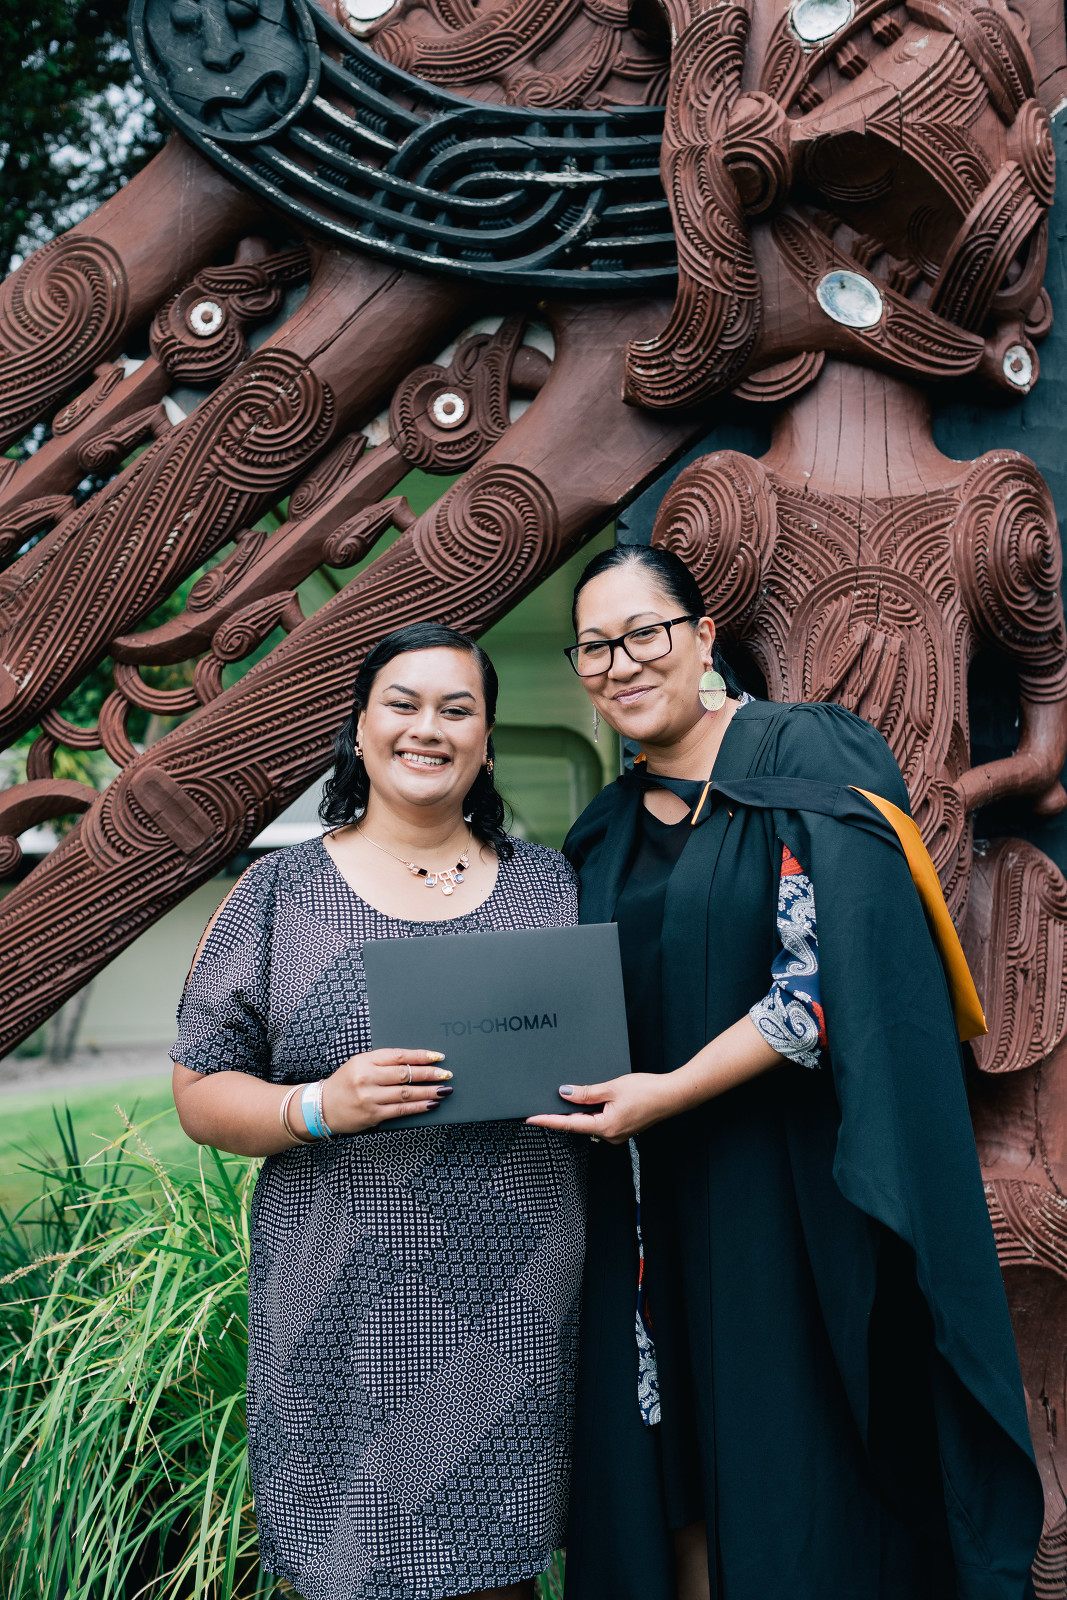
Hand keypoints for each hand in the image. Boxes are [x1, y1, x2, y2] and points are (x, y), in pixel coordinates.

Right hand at [319, 1048, 451, 1133]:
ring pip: (406, 1093)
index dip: (421, 1056)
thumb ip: (383, 1063)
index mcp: (365, 1061)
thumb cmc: (345, 1083)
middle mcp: (367, 1078)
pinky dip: (418, 1107)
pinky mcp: (372, 1115)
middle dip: (430, 1074)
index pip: (399, 1056)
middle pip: (405, 1074)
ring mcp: (370, 1097)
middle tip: (447, 1074)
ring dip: (428, 1092)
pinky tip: (431, 1104)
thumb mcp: (359, 1065)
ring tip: (444, 1090)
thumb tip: (415, 1064)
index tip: (438, 1056)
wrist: (321, 1107)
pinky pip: (401, 1110)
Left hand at [526, 1072, 679, 1144]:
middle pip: (578, 1125)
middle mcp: (610, 1136)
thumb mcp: (612, 1088)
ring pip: (590, 1122)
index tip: (531, 1119)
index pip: (569, 1125)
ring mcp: (617, 1134)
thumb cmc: (647, 1091)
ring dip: (577, 1112)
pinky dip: (591, 1112)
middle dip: (561, 1115)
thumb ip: (586, 1093)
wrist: (673, 1095)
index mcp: (605, 1127)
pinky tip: (586, 1101)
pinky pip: (600, 1121)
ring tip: (562, 1099)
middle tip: (540, 1105)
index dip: (548, 1121)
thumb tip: (564, 1093)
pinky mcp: (622, 1128)